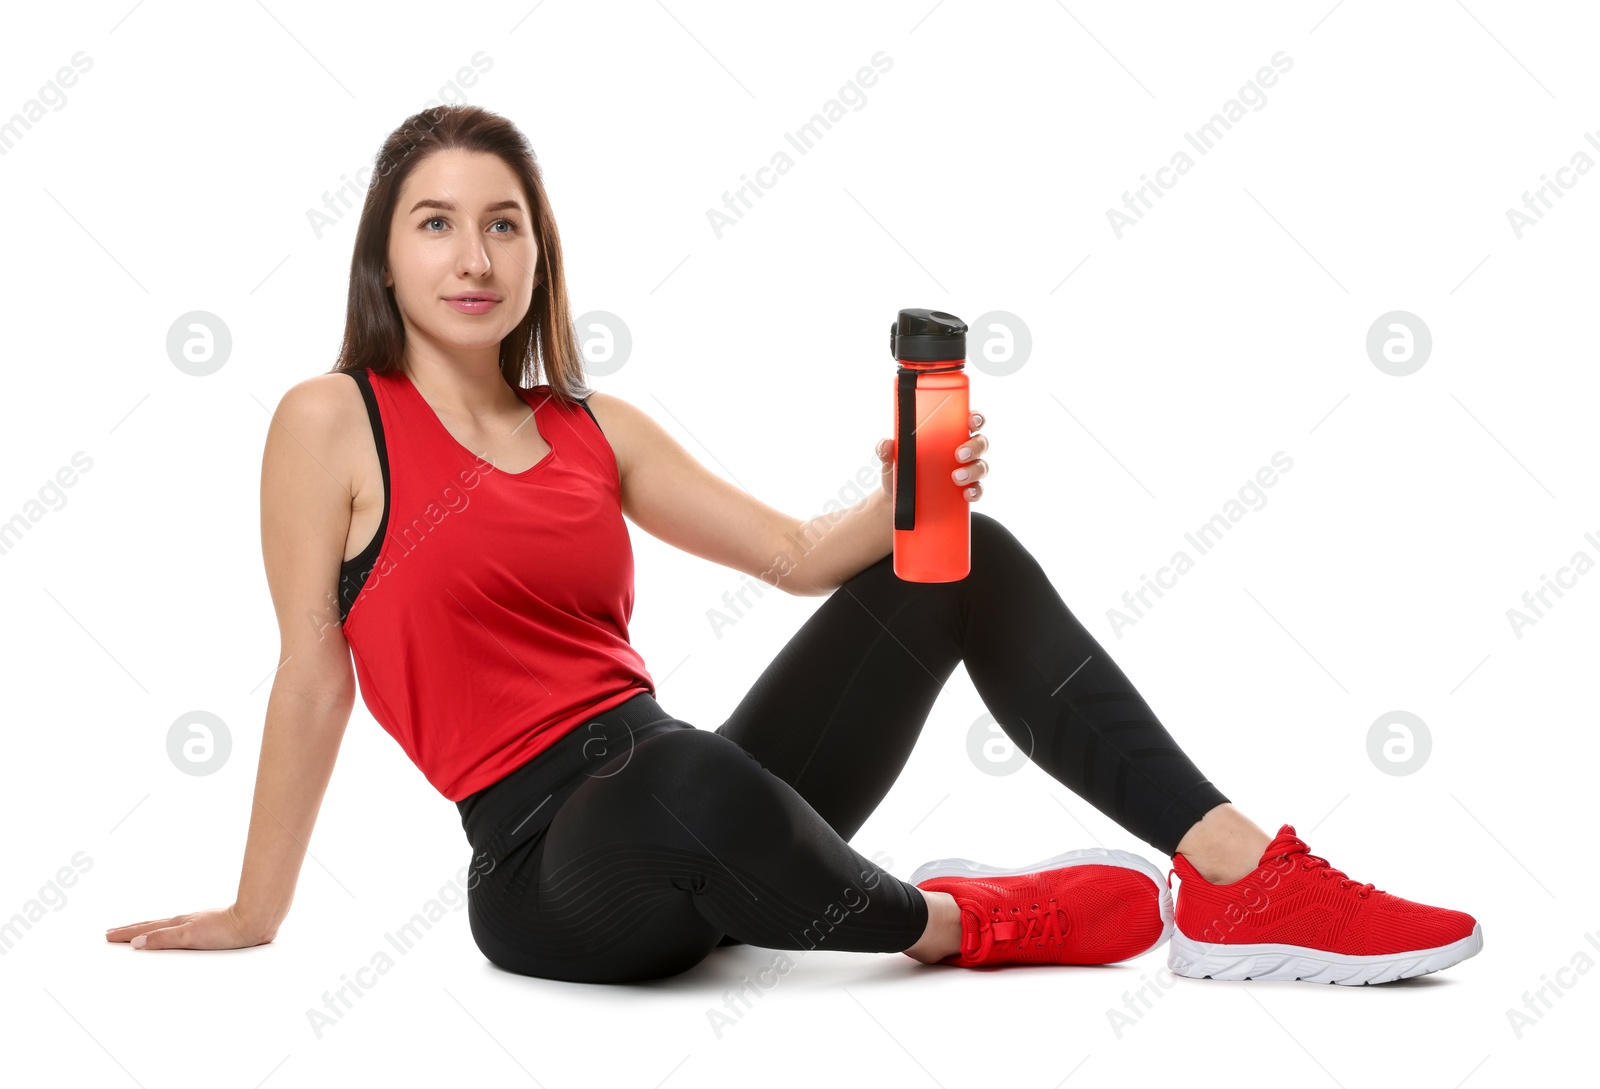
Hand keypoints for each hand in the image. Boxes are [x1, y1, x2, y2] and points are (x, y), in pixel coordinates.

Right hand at [105, 904, 274, 950]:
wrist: (255, 920)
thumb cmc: (226, 929)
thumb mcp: (189, 936)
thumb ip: (163, 939)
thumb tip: (136, 943)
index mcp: (178, 924)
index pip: (145, 930)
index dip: (126, 934)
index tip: (108, 935)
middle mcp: (185, 922)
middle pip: (152, 926)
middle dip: (131, 931)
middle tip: (112, 933)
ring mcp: (197, 924)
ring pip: (165, 928)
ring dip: (147, 931)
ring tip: (136, 934)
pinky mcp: (209, 930)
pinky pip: (179, 932)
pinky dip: (167, 933)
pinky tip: (173, 936)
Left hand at [876, 410, 987, 503]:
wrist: (895, 501)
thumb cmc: (899, 469)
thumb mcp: (890, 459)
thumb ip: (885, 449)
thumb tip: (885, 444)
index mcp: (948, 434)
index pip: (969, 421)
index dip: (976, 418)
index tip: (971, 421)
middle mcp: (962, 450)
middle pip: (980, 442)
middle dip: (975, 446)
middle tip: (959, 454)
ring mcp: (966, 471)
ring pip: (982, 466)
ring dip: (974, 470)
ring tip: (956, 477)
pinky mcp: (964, 491)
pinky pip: (977, 490)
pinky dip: (975, 491)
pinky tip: (966, 493)